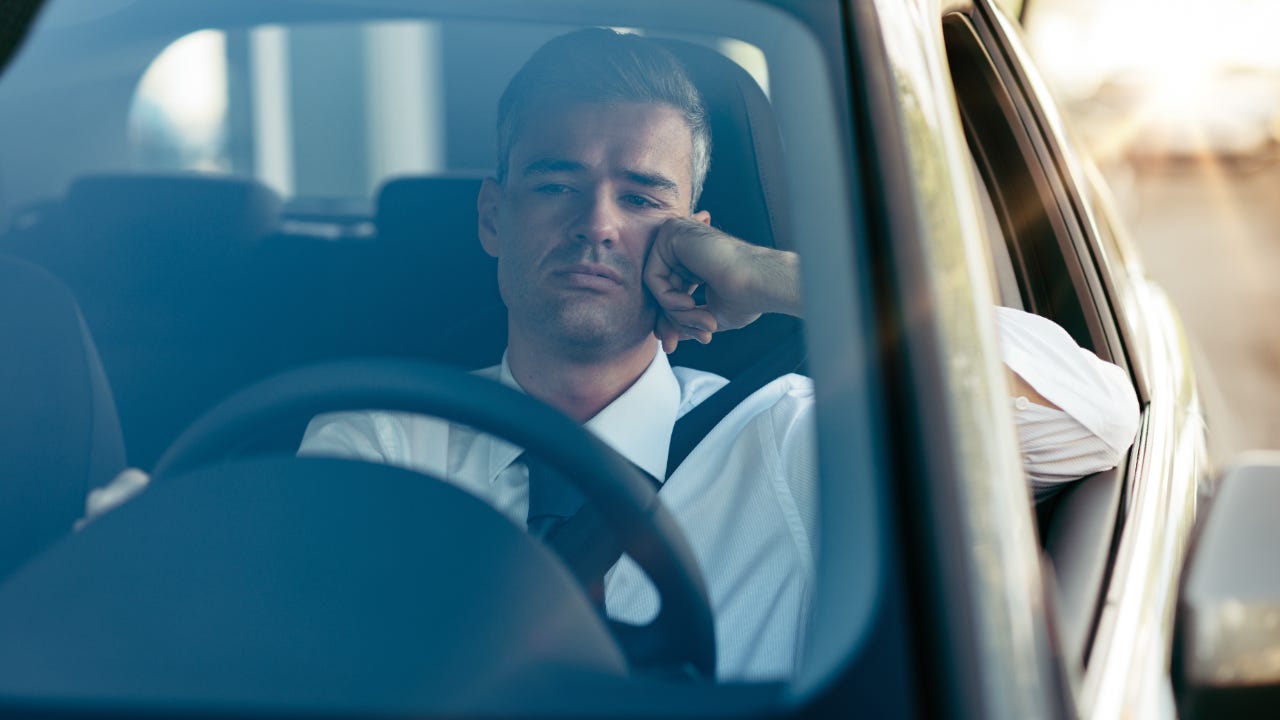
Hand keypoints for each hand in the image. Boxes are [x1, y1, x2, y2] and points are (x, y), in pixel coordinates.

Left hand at [644, 217, 800, 352]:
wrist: (761, 283)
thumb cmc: (747, 297)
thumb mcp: (710, 315)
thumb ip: (686, 318)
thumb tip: (665, 336)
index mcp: (693, 260)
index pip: (668, 292)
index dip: (670, 321)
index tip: (673, 346)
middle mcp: (682, 245)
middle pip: (660, 291)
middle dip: (672, 322)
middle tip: (690, 341)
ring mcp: (676, 236)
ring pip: (656, 287)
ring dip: (676, 314)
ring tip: (705, 324)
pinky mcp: (670, 234)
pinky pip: (652, 277)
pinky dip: (668, 299)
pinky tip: (690, 303)